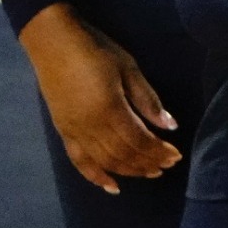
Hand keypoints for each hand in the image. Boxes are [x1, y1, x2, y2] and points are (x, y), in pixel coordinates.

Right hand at [20, 6, 177, 191]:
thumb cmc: (95, 50)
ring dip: (129, 171)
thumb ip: (148, 100)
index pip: (139, 140)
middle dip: (148, 162)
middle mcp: (90, 125)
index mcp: (109, 108)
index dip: (159, 151)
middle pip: (124, 154)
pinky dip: (95, 176)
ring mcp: (74, 130)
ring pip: (104, 161)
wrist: (52, 41)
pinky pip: (78, 160)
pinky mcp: (62, 130)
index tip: (176, 155)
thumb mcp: (128, 68)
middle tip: (168, 165)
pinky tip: (112, 186)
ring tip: (150, 172)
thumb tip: (170, 126)